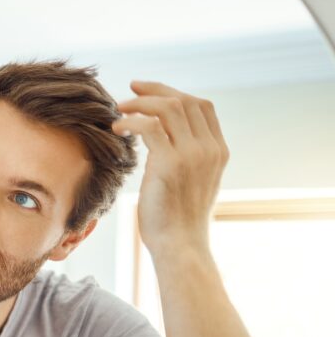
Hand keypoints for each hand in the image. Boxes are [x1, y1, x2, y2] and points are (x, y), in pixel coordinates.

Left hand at [113, 81, 229, 255]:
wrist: (181, 246)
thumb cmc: (178, 221)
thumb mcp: (192, 184)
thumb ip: (188, 159)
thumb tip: (166, 143)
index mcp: (218, 151)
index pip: (202, 106)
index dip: (174, 92)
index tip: (149, 91)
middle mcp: (209, 149)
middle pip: (185, 100)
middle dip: (155, 90)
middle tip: (129, 91)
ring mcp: (192, 155)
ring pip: (168, 108)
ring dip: (140, 104)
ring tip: (118, 110)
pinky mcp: (170, 165)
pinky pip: (150, 128)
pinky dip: (131, 122)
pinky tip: (117, 129)